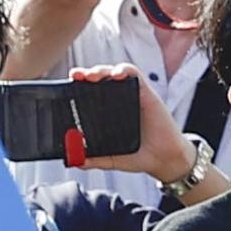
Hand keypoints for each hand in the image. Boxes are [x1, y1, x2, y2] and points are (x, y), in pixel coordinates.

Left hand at [74, 64, 193, 182]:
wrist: (164, 160)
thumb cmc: (140, 155)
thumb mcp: (112, 159)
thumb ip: (94, 159)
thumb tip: (75, 160)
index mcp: (108, 112)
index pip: (89, 92)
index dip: (78, 86)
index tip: (67, 86)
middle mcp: (119, 100)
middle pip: (99, 79)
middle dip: (86, 74)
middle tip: (76, 77)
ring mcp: (133, 95)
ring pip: (114, 73)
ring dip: (101, 70)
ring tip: (91, 76)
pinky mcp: (147, 92)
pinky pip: (134, 74)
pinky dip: (124, 70)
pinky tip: (117, 75)